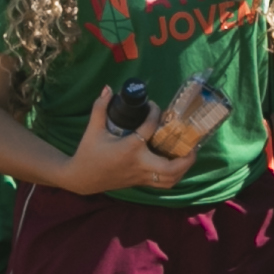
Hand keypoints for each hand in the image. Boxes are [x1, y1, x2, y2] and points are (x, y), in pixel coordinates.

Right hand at [71, 94, 193, 195]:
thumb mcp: (93, 129)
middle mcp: (139, 164)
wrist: (82, 178)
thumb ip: (100, 107)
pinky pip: (163, 184)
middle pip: (170, 167)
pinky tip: (177, 164)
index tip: (155, 106)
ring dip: (183, 168)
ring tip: (189, 154)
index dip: (155, 114)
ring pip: (169, 180)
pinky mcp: (140, 182)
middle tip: (192, 143)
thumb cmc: (88, 152)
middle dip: (185, 157)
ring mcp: (141, 176)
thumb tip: (107, 88)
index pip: (150, 128)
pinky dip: (174, 176)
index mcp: (129, 148)